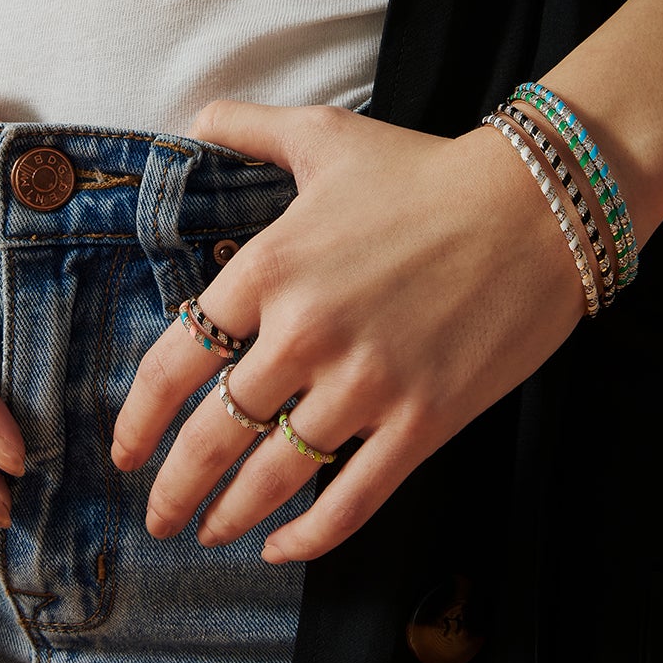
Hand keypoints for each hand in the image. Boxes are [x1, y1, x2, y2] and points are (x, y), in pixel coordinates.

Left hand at [110, 101, 585, 562]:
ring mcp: (365, 383)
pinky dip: (310, 535)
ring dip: (230, 517)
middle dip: (174, 488)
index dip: (138, 420)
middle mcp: (305, 333)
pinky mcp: (423, 420)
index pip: (174, 363)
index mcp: (269, 269)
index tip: (124, 449)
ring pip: (273, 474)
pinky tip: (281, 548)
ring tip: (209, 535)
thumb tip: (197, 113)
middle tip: (156, 516)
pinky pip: (351, 498)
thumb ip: (250, 127)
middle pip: (212, 434)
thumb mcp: (325, 135)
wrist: (539, 205)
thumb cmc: (426, 170)